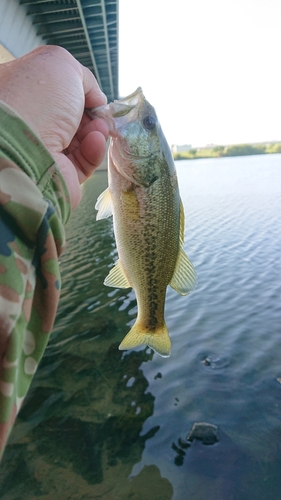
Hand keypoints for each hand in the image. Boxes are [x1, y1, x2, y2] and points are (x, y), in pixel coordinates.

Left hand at [0, 45, 108, 207]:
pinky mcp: (59, 174)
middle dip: (90, 113)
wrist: (26, 147)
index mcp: (20, 94)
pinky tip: (95, 140)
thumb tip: (96, 98)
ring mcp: (43, 150)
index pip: (53, 92)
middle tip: (100, 112)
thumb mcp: (62, 66)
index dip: (76, 91)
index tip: (92, 94)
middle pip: (69, 117)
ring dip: (95, 130)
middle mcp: (29, 123)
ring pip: (80, 140)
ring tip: (99, 127)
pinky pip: (83, 161)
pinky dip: (94, 150)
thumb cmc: (37, 101)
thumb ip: (83, 77)